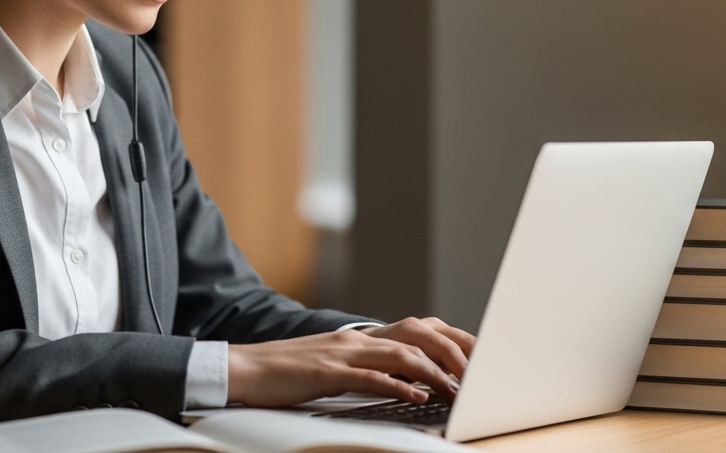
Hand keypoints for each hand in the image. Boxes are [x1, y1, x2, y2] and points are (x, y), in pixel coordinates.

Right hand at [225, 317, 474, 407]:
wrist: (246, 368)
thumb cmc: (289, 372)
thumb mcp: (335, 365)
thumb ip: (367, 367)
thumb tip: (404, 380)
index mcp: (361, 337)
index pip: (418, 328)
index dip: (451, 339)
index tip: (478, 356)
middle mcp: (357, 339)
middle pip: (418, 334)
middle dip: (453, 351)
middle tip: (478, 373)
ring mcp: (343, 353)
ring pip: (401, 354)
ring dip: (434, 373)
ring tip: (456, 390)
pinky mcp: (328, 372)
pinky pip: (370, 377)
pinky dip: (398, 386)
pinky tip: (418, 398)